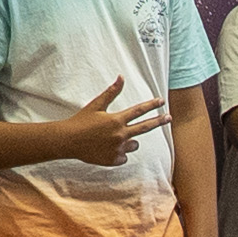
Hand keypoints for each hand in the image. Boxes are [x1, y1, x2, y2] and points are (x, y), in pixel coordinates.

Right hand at [48, 79, 174, 166]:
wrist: (68, 141)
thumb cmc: (81, 121)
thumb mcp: (96, 105)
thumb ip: (112, 92)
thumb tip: (121, 77)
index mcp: (117, 120)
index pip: (139, 110)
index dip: (152, 105)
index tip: (162, 101)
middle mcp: (120, 134)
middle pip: (146, 127)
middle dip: (159, 121)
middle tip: (169, 118)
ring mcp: (118, 149)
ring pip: (134, 144)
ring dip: (129, 140)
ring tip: (114, 138)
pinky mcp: (114, 160)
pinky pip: (124, 156)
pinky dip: (119, 152)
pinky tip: (107, 148)